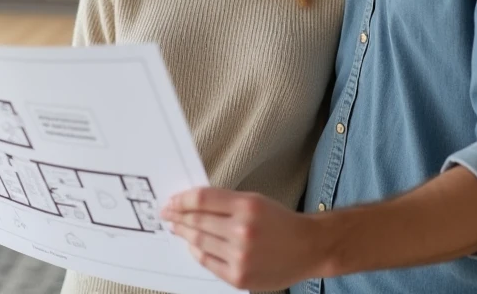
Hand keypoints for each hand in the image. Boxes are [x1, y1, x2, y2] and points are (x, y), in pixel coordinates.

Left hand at [161, 188, 327, 290]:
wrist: (309, 248)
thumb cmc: (281, 222)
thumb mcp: (255, 201)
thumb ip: (225, 201)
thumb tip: (192, 204)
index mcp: (247, 207)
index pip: (202, 200)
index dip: (182, 200)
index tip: (171, 201)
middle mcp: (242, 231)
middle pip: (198, 221)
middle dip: (178, 216)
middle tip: (167, 214)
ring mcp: (240, 256)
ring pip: (200, 242)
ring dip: (185, 233)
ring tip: (177, 228)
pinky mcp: (239, 276)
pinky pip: (208, 262)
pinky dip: (196, 252)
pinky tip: (192, 245)